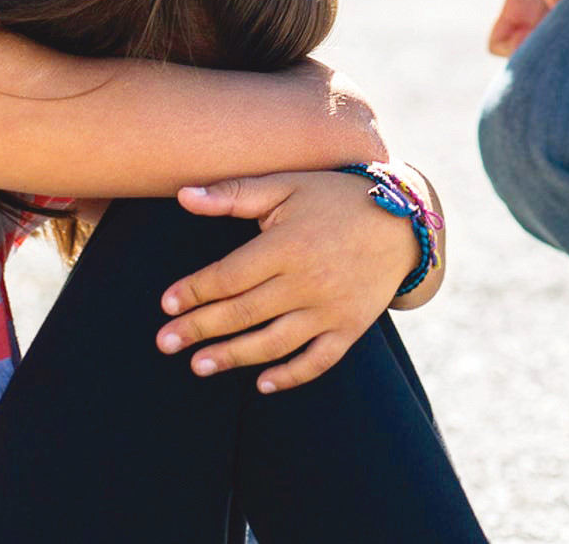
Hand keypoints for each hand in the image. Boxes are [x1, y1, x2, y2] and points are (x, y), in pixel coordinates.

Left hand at [154, 170, 420, 391]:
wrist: (403, 220)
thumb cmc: (334, 197)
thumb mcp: (287, 184)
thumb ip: (234, 193)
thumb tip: (183, 195)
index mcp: (288, 244)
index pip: (229, 276)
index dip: (195, 291)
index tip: (166, 303)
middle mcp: (308, 281)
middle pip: (244, 313)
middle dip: (199, 329)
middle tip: (164, 343)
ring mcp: (331, 308)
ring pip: (274, 342)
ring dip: (234, 357)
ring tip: (199, 366)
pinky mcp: (350, 327)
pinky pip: (318, 360)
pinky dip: (290, 375)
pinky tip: (262, 384)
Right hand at [490, 0, 568, 55]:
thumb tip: (566, 15)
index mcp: (515, 8)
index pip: (498, 44)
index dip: (511, 50)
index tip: (531, 38)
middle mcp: (531, 15)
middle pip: (532, 49)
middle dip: (548, 49)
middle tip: (565, 33)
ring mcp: (553, 11)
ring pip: (558, 38)